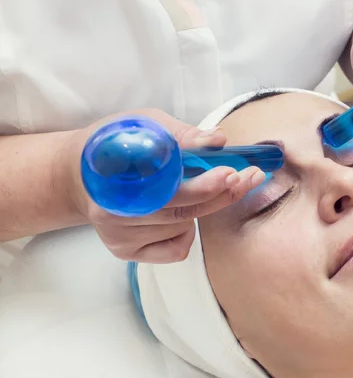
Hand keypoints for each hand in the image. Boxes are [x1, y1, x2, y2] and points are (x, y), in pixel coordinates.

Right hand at [64, 109, 264, 262]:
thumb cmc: (118, 143)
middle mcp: (114, 210)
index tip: (231, 173)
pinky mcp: (126, 252)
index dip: (204, 183)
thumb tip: (218, 140)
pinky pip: (175, 249)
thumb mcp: (145, 125)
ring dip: (197, 209)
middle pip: (182, 211)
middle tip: (247, 178)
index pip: (168, 185)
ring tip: (184, 188)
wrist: (78, 173)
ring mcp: (119, 235)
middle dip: (220, 194)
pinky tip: (174, 215)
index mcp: (117, 173)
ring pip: (182, 228)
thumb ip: (182, 134)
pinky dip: (185, 233)